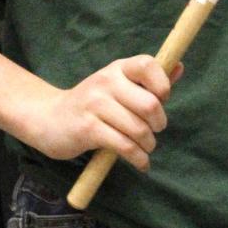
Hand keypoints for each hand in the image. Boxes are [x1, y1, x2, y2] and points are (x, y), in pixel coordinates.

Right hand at [20, 56, 179, 167]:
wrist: (48, 119)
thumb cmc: (92, 105)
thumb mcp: (117, 87)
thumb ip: (148, 81)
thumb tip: (179, 67)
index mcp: (117, 69)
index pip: (148, 65)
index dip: (162, 84)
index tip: (161, 99)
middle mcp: (106, 82)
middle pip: (150, 104)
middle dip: (159, 124)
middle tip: (154, 131)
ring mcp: (95, 105)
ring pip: (138, 129)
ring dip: (148, 145)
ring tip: (145, 148)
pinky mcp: (88, 129)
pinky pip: (124, 146)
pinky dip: (138, 159)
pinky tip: (141, 163)